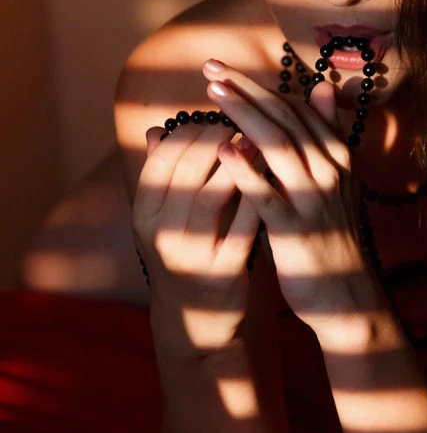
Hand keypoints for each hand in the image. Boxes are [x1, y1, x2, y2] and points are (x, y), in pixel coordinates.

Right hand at [132, 118, 262, 359]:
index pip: (163, 157)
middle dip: (217, 138)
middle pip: (187, 170)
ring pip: (215, 194)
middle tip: (243, 122)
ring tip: (261, 141)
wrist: (198, 317)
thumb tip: (155, 129)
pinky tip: (276, 176)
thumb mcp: (165, 219)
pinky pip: (245, 224)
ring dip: (240, 161)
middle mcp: (161, 234)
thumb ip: (162, 177)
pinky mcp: (224, 272)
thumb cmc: (186, 252)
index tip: (218, 115)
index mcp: (144, 214)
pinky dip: (260, 194)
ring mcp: (192, 254)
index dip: (191, 130)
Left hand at [201, 60, 376, 338]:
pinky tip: (222, 149)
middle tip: (210, 66)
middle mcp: (329, 170)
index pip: (295, 108)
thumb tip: (323, 86)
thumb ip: (327, 132)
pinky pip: (267, 194)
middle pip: (285, 118)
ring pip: (278, 146)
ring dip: (244, 115)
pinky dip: (246, 169)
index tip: (224, 68)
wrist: (347, 294)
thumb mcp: (338, 179)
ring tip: (213, 92)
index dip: (258, 85)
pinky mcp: (296, 230)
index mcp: (336, 156)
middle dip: (246, 89)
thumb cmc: (333, 233)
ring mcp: (313, 199)